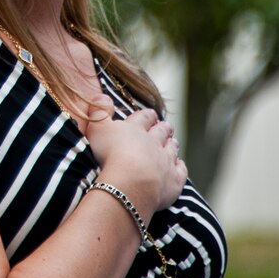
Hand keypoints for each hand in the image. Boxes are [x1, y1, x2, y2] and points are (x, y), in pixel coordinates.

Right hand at [85, 95, 186, 213]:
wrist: (130, 183)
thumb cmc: (110, 153)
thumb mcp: (97, 128)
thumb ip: (99, 111)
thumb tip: (102, 94)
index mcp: (135, 129)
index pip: (143, 118)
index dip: (147, 116)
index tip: (151, 113)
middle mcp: (153, 142)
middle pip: (160, 132)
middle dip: (163, 128)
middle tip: (167, 125)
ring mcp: (165, 160)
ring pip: (171, 149)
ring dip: (172, 144)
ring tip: (173, 141)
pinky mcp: (173, 179)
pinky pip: (180, 170)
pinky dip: (180, 166)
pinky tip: (179, 165)